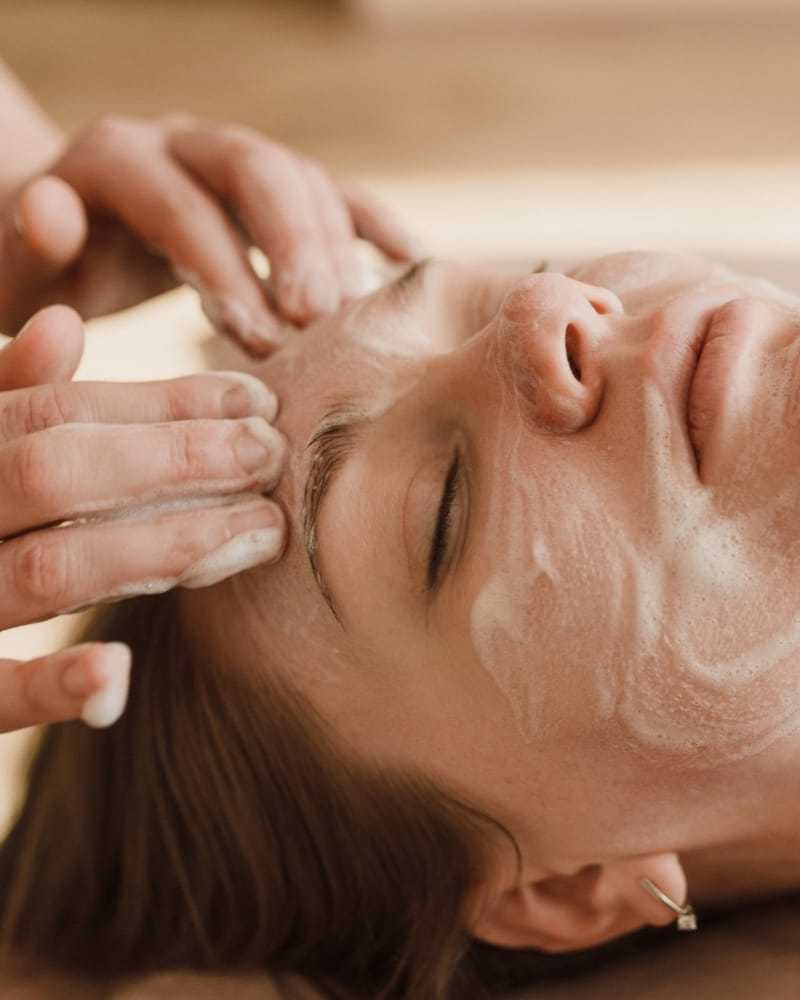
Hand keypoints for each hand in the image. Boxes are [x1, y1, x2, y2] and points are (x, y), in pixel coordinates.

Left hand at [0, 114, 420, 353]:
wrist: (75, 247)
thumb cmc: (49, 277)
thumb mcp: (20, 271)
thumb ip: (32, 243)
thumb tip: (56, 211)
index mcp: (115, 159)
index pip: (179, 203)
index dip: (223, 265)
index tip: (258, 337)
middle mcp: (182, 142)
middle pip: (254, 168)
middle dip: (293, 242)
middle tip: (322, 316)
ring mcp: (234, 160)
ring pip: (301, 178)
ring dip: (335, 246)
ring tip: (356, 317)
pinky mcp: (272, 188)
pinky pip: (334, 192)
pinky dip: (373, 224)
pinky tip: (410, 263)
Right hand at [0, 304, 286, 732]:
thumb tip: (65, 324)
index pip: (55, 414)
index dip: (163, 403)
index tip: (256, 398)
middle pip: (58, 473)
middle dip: (176, 458)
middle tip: (273, 453)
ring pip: (47, 569)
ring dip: (162, 547)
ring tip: (260, 531)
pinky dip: (49, 685)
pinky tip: (117, 672)